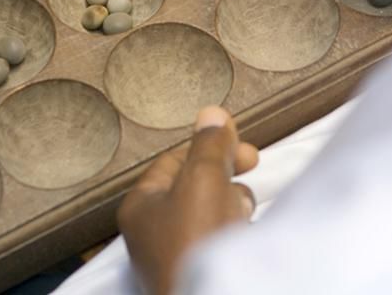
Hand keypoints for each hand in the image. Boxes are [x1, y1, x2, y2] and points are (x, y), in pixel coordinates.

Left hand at [119, 107, 259, 294]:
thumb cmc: (194, 247)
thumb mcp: (202, 180)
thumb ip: (209, 146)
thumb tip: (212, 115)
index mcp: (140, 206)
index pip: (175, 160)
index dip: (210, 147)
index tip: (244, 147)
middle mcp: (153, 233)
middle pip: (195, 187)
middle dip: (226, 178)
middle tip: (251, 172)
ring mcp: (176, 258)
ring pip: (212, 216)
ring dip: (233, 208)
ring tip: (240, 215)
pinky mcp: (198, 276)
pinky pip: (221, 243)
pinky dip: (235, 236)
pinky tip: (243, 238)